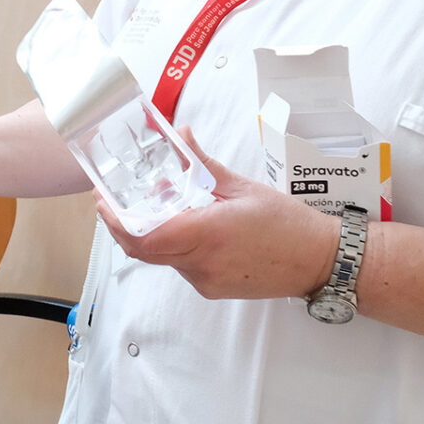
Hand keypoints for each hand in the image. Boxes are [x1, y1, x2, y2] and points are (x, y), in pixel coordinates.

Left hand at [95, 128, 339, 300]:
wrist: (319, 262)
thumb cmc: (289, 225)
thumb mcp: (242, 187)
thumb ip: (202, 164)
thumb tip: (181, 135)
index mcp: (208, 234)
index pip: (145, 236)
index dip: (117, 221)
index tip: (104, 201)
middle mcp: (202, 264)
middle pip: (144, 250)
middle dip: (123, 225)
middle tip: (112, 201)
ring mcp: (206, 281)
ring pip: (162, 258)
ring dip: (151, 233)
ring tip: (157, 203)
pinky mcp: (212, 289)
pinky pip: (181, 266)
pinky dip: (173, 245)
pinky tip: (184, 224)